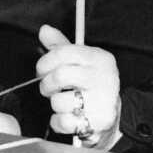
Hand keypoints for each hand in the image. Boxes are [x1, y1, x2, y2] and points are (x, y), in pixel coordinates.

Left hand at [35, 24, 120, 149]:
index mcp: (99, 57)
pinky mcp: (99, 120)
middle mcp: (104, 75)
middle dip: (47, 85)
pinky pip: (63, 122)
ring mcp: (103, 98)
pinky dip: (58, 122)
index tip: (42, 70)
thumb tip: (44, 30)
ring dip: (54, 105)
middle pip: (59, 76)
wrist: (110, 113)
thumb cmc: (90, 84)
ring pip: (58, 102)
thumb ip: (60, 46)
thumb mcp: (79, 61)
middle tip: (49, 89)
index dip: (44, 63)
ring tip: (64, 103)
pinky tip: (68, 117)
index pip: (62, 52)